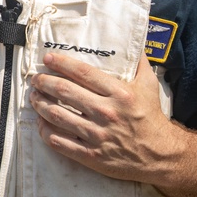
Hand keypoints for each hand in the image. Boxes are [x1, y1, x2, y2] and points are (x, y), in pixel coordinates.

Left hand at [29, 52, 177, 182]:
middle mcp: (106, 112)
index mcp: (119, 93)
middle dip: (44, 82)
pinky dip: (45, 131)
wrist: (162, 155)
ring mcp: (97, 135)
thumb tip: (131, 41)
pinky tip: (41, 123)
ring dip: (39, 104)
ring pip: (57, 115)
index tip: (47, 59)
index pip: (82, 72)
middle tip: (36, 79)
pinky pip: (60, 142)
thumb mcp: (149, 85)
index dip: (60, 63)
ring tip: (33, 97)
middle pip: (64, 91)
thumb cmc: (151, 117)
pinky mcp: (92, 155)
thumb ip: (138, 62)